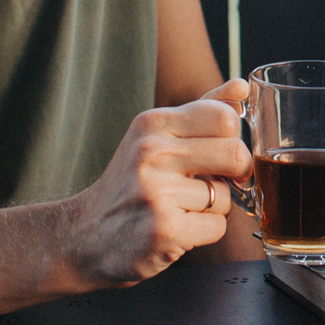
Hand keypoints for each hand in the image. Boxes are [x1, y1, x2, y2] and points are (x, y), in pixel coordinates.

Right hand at [54, 80, 253, 287]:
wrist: (83, 236)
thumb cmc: (129, 184)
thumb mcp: (155, 137)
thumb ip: (201, 111)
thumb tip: (241, 88)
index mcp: (153, 124)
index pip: (225, 118)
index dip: (232, 140)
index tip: (220, 155)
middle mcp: (152, 152)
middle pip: (235, 155)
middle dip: (235, 175)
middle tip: (213, 183)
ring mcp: (157, 192)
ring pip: (227, 196)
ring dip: (213, 208)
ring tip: (179, 208)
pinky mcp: (164, 230)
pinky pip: (217, 226)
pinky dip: (204, 232)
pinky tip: (177, 228)